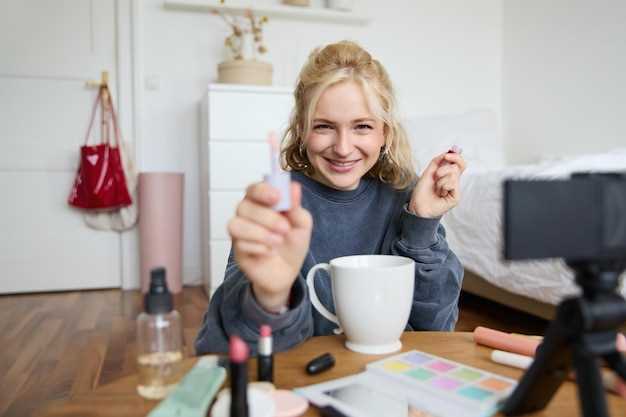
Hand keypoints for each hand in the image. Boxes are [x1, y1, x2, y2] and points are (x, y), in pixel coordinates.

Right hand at [227, 181, 312, 312]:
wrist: (288, 272)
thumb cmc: (292, 244)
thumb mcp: (302, 224)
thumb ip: (296, 207)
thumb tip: (294, 188)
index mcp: (262, 203)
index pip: (254, 189)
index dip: (262, 190)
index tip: (277, 197)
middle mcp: (247, 215)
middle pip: (244, 206)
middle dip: (266, 217)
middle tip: (285, 228)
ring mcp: (240, 233)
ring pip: (236, 224)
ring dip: (259, 233)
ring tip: (278, 241)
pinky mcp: (237, 250)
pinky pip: (239, 244)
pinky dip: (258, 248)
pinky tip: (269, 252)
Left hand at [409, 152, 465, 217]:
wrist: (418, 205)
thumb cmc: (422, 191)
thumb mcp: (429, 172)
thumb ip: (438, 161)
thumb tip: (448, 151)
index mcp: (449, 175)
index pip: (459, 163)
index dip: (456, 156)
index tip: (447, 154)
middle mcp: (454, 181)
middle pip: (459, 166)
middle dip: (444, 168)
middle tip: (436, 175)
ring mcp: (456, 189)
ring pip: (453, 175)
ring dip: (440, 180)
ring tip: (436, 188)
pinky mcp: (456, 197)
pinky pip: (452, 184)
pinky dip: (443, 186)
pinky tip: (440, 194)